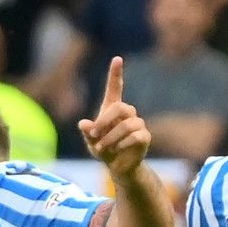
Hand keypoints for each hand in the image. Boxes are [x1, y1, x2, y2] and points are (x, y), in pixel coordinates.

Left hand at [78, 56, 151, 183]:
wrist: (118, 167)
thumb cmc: (104, 150)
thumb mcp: (91, 142)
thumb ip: (88, 133)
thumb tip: (83, 124)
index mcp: (113, 109)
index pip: (116, 87)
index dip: (116, 73)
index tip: (117, 59)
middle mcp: (128, 113)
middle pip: (120, 107)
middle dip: (104, 121)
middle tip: (94, 135)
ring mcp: (138, 124)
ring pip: (126, 125)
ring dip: (110, 137)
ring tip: (102, 147)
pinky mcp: (145, 137)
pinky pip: (135, 136)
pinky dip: (122, 144)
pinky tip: (116, 150)